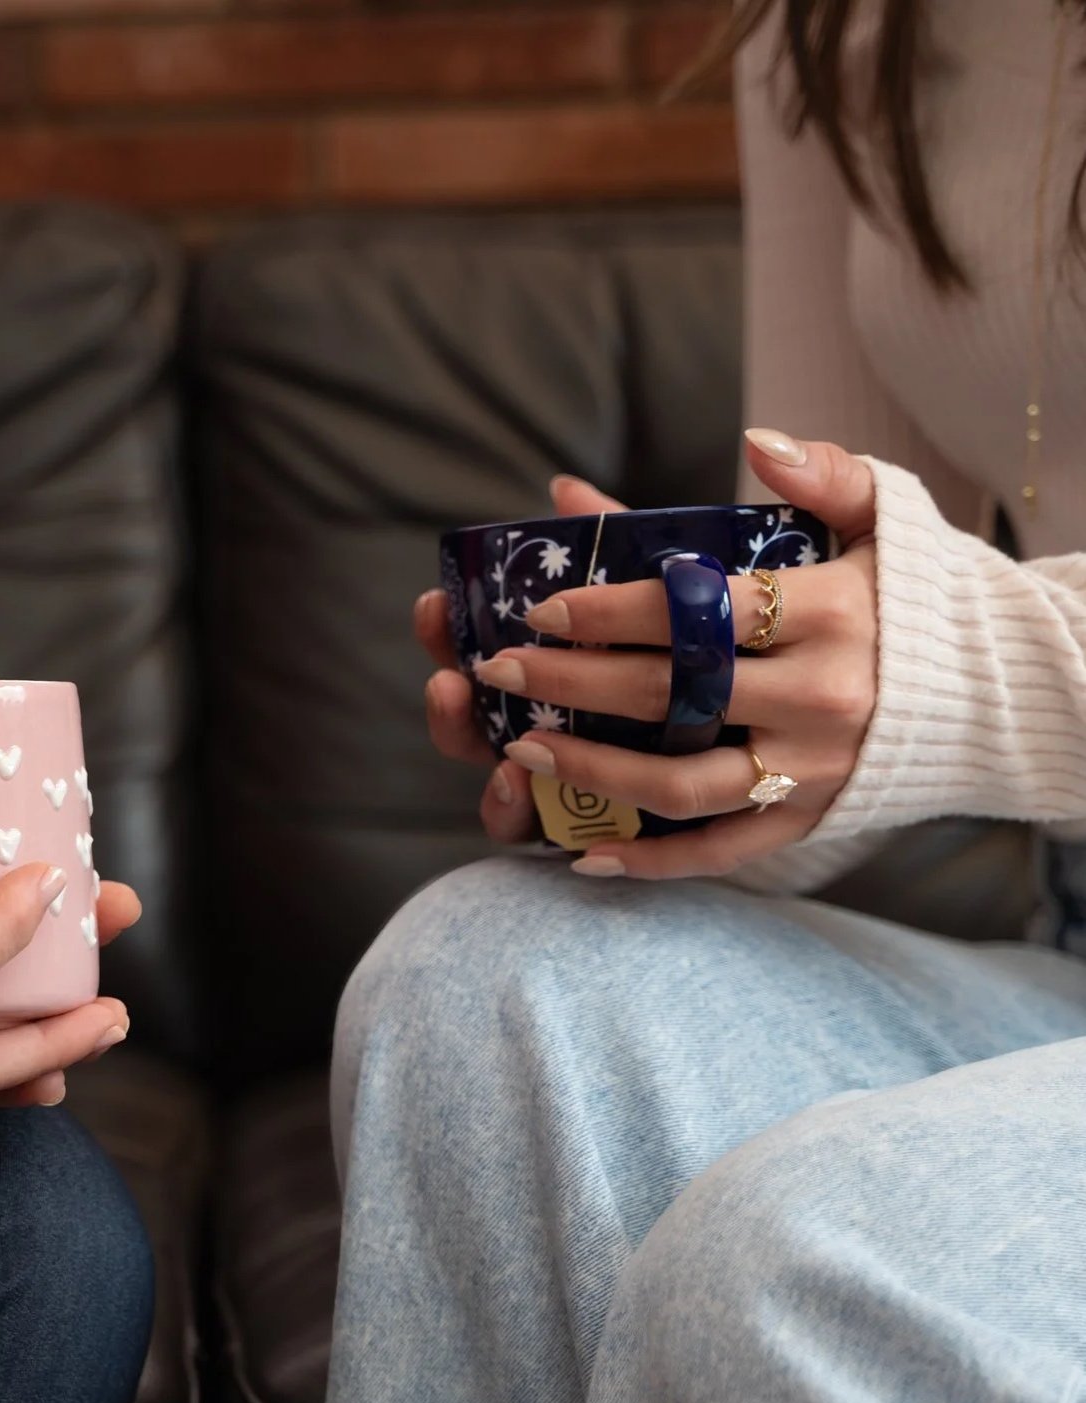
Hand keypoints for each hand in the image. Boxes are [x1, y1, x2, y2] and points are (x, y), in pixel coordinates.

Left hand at [416, 431, 879, 878]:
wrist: (1001, 689)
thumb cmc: (920, 595)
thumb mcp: (888, 515)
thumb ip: (821, 474)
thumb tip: (754, 442)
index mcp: (832, 613)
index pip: (699, 610)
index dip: (611, 611)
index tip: (542, 609)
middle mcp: (822, 698)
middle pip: (672, 694)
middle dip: (572, 682)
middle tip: (499, 670)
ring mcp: (812, 770)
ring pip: (682, 783)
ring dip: (591, 772)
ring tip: (517, 750)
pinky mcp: (807, 822)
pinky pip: (720, 852)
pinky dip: (652, 863)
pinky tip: (583, 857)